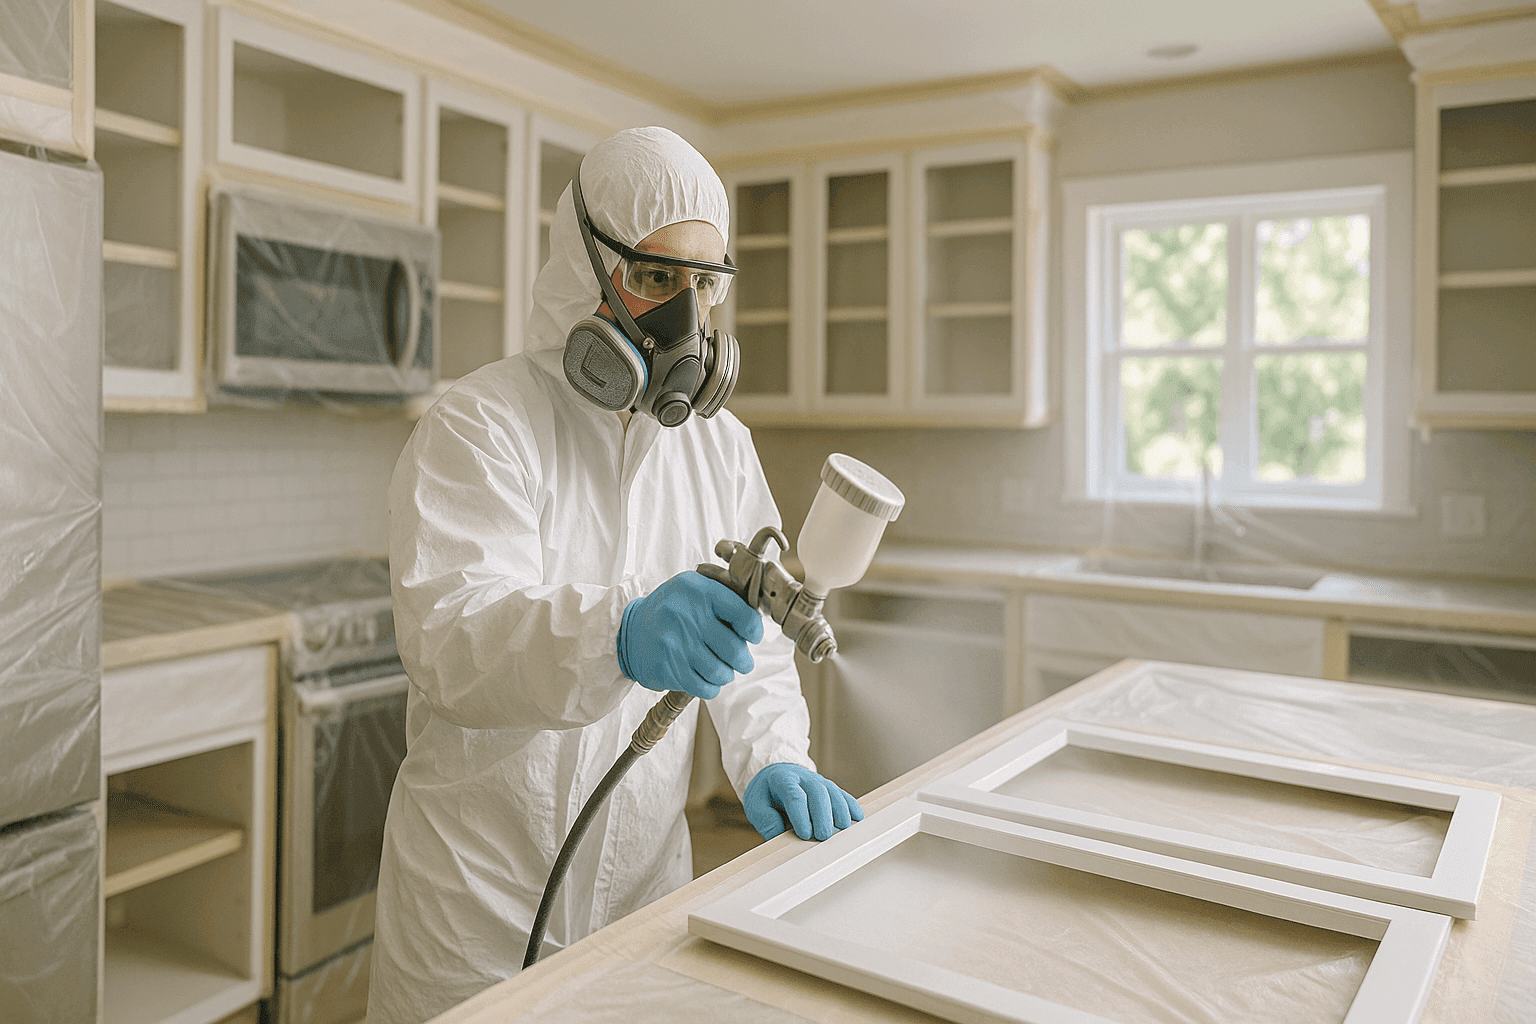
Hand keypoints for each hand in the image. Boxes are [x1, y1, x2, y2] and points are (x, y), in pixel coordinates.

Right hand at [618, 571, 762, 699]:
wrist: (630, 631)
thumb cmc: (672, 610)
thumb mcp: (694, 589)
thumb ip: (725, 597)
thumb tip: (757, 622)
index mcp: (698, 591)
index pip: (744, 616)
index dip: (754, 631)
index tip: (752, 636)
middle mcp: (686, 616)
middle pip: (734, 650)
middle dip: (744, 660)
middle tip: (742, 661)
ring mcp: (675, 644)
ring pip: (721, 672)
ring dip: (727, 674)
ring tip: (722, 669)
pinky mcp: (667, 668)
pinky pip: (704, 688)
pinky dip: (711, 687)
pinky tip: (706, 678)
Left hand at [744, 763, 863, 841]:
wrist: (776, 774)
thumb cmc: (766, 793)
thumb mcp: (756, 805)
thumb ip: (765, 820)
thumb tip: (779, 835)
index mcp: (782, 779)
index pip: (794, 795)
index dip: (801, 814)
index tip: (805, 834)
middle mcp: (803, 777)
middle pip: (817, 792)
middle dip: (823, 815)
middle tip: (824, 837)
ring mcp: (818, 780)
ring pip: (832, 791)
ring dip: (839, 810)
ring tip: (842, 829)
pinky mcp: (829, 787)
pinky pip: (842, 794)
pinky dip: (850, 805)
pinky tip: (857, 817)